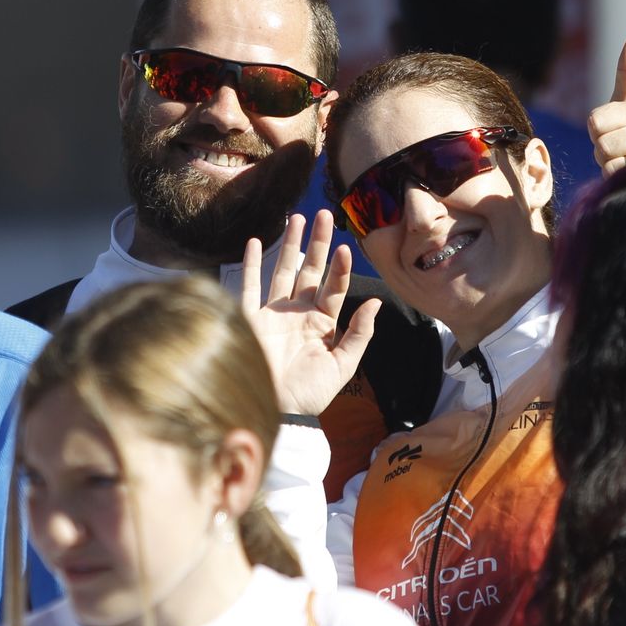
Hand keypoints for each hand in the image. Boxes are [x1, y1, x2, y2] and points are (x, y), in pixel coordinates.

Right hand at [241, 210, 380, 416]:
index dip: (340, 268)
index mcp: (321, 324)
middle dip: (317, 242)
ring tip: (296, 218)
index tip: (347, 248)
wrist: (274, 411)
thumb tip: (376, 302)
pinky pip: (249, 287)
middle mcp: (297, 313)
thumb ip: (358, 334)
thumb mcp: (341, 366)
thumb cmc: (308, 395)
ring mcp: (273, 314)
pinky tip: (253, 241)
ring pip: (282, 270)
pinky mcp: (250, 319)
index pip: (333, 287)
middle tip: (323, 214)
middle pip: (309, 270)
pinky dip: (250, 264)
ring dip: (289, 244)